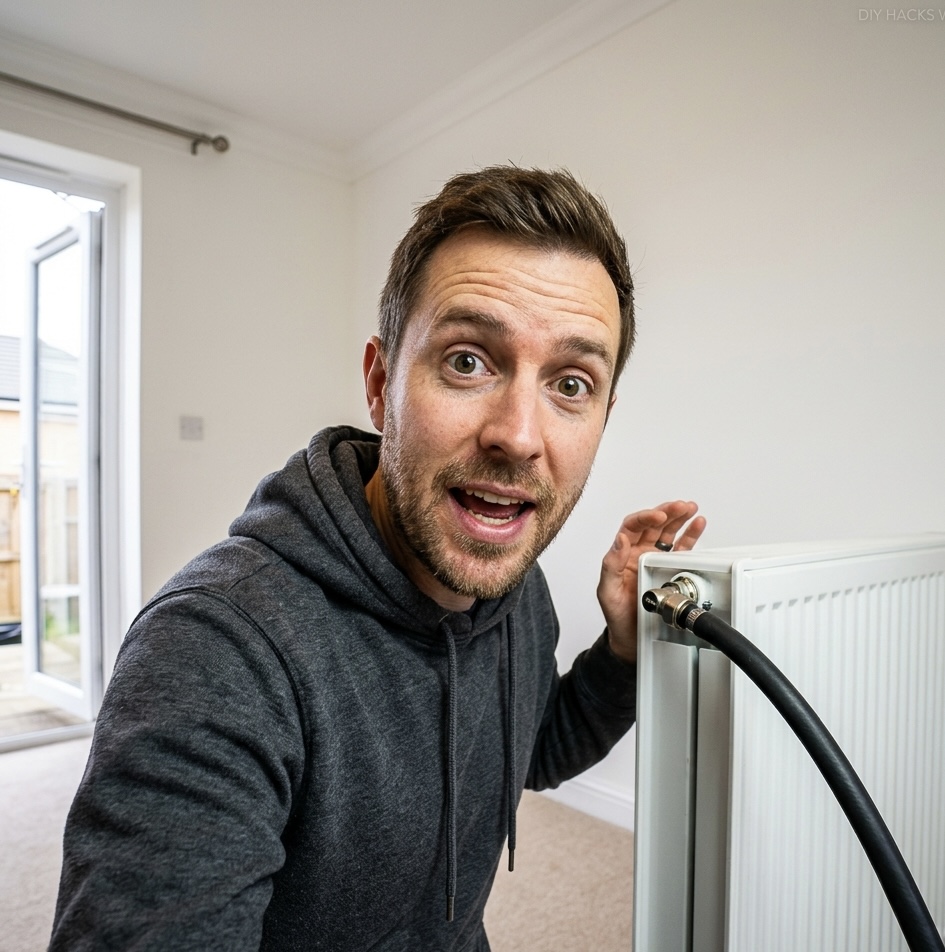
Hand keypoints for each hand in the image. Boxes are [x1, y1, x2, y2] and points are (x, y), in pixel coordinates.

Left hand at [597, 501, 705, 663]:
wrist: (631, 639)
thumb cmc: (616, 615)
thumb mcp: (607, 591)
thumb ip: (611, 565)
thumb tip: (620, 540)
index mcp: (623, 554)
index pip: (633, 527)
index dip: (646, 517)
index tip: (659, 515)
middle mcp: (639, 553)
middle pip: (654, 525)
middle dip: (668, 512)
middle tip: (681, 506)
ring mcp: (656, 560)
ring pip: (669, 533)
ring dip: (680, 519)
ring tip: (691, 509)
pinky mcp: (670, 570)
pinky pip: (682, 549)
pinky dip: (691, 536)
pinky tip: (698, 525)